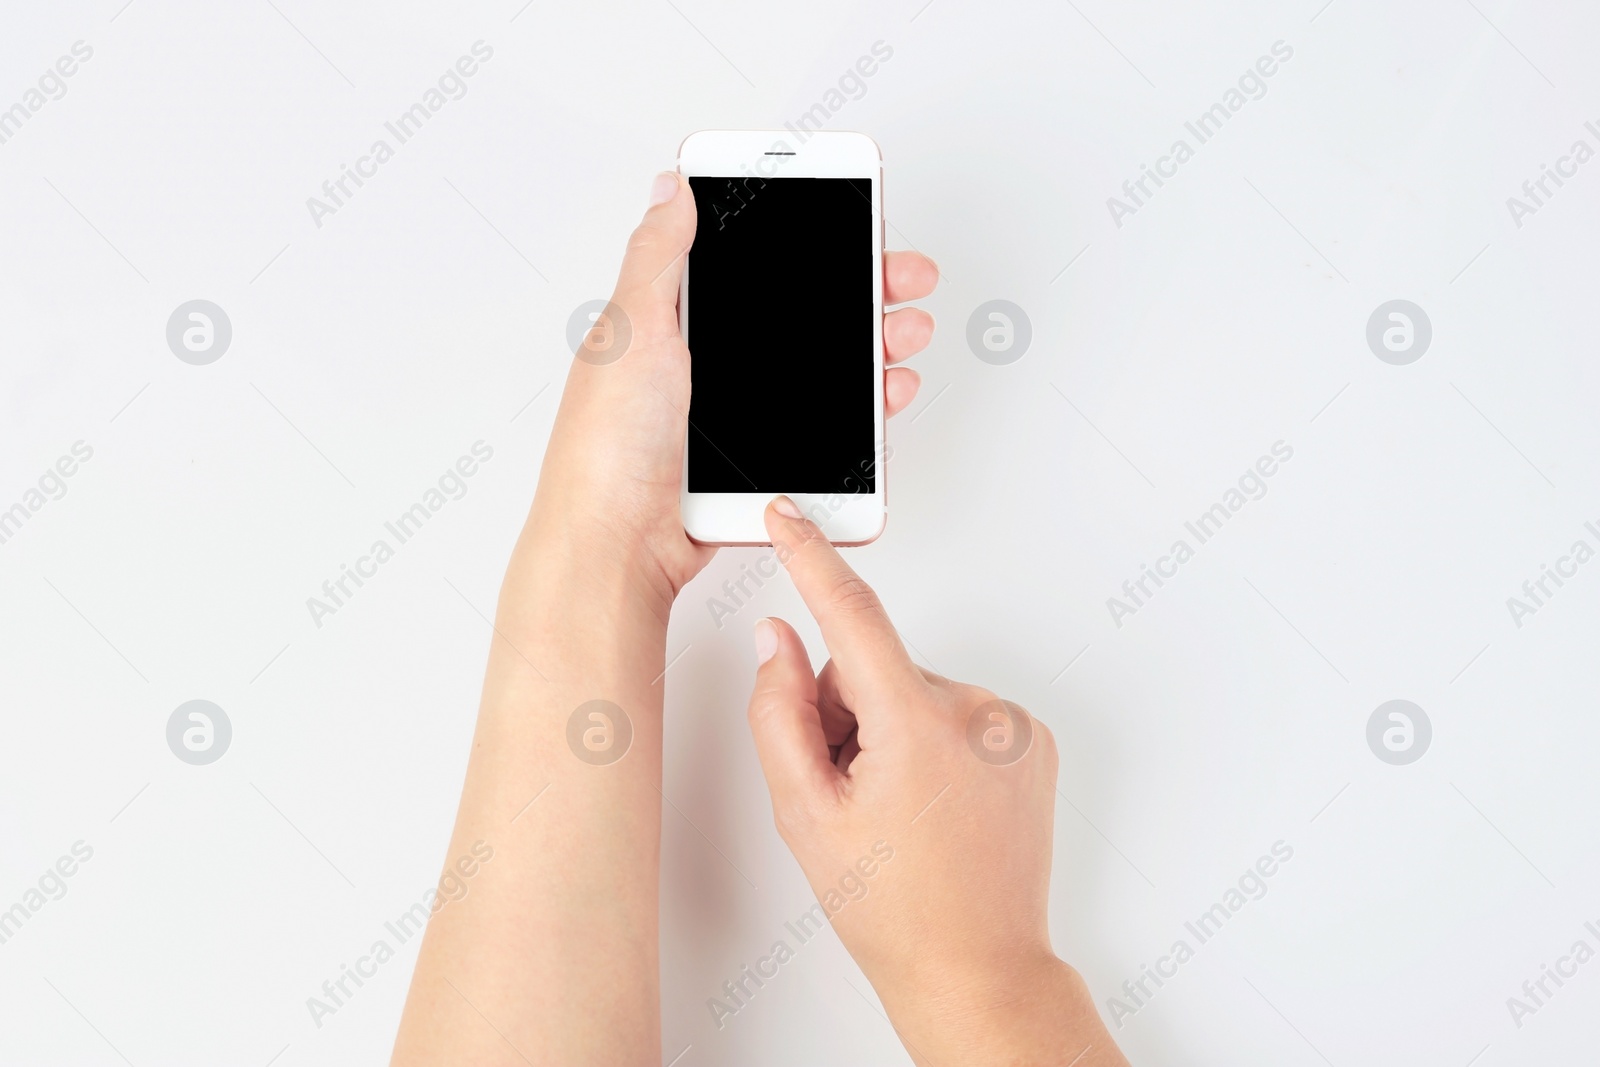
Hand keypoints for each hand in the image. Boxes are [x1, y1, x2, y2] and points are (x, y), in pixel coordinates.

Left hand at [524, 172, 939, 613]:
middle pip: (799, 314)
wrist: (618, 547)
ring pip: (820, 370)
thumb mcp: (631, 331)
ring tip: (906, 335)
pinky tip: (884, 392)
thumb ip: (658, 257)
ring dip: (873, 348)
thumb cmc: (606, 448)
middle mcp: (706, 364)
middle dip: (861, 291)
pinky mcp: (757, 462)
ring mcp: (734, 415)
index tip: (851, 220)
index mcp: (670, 322)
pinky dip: (862, 409)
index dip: (802, 238)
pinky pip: (822, 427)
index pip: (749, 263)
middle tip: (904, 279)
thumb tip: (674, 187)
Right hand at [746, 499, 1127, 1065]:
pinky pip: (956, 713)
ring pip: (915, 692)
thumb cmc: (898, 910)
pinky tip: (934, 803)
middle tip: (852, 792)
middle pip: (874, 668)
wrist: (978, 967)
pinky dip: (934, 743)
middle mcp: (976, 713)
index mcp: (916, 725)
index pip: (852, 613)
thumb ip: (778, 712)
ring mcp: (1011, 727)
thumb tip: (780, 640)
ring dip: (893, 732)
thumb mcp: (805, 814)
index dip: (810, 557)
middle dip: (849, 714)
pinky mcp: (1031, 741)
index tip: (789, 515)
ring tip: (899, 810)